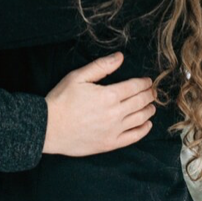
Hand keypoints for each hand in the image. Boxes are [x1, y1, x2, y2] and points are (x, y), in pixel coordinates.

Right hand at [42, 52, 157, 156]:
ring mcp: (114, 130)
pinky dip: (144, 130)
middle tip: (153, 92)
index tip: (148, 81)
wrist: (48, 128)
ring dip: (149, 110)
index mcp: (108, 95)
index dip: (144, 83)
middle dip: (149, 95)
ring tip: (151, 106)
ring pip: (140, 119)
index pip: (135, 87)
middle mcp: (115, 113)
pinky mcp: (110, 143)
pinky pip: (134, 137)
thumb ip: (101, 66)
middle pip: (141, 102)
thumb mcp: (77, 77)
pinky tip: (147, 124)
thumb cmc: (61, 100)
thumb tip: (120, 57)